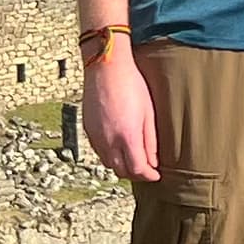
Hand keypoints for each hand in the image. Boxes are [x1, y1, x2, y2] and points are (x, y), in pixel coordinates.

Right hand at [83, 42, 162, 183]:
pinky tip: (118, 145)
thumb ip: (150, 140)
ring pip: (108, 164)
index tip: (156, 175)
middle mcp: (109, 141)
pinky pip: (99, 151)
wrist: (106, 67)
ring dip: (121, 165)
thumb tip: (154, 161)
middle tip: (146, 169)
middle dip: (135, 173)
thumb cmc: (131, 84)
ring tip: (133, 158)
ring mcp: (96, 136)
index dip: (149, 176)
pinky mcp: (88, 129)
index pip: (138, 170)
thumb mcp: (148, 112)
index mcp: (127, 136)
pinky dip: (110, 155)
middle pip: (121, 171)